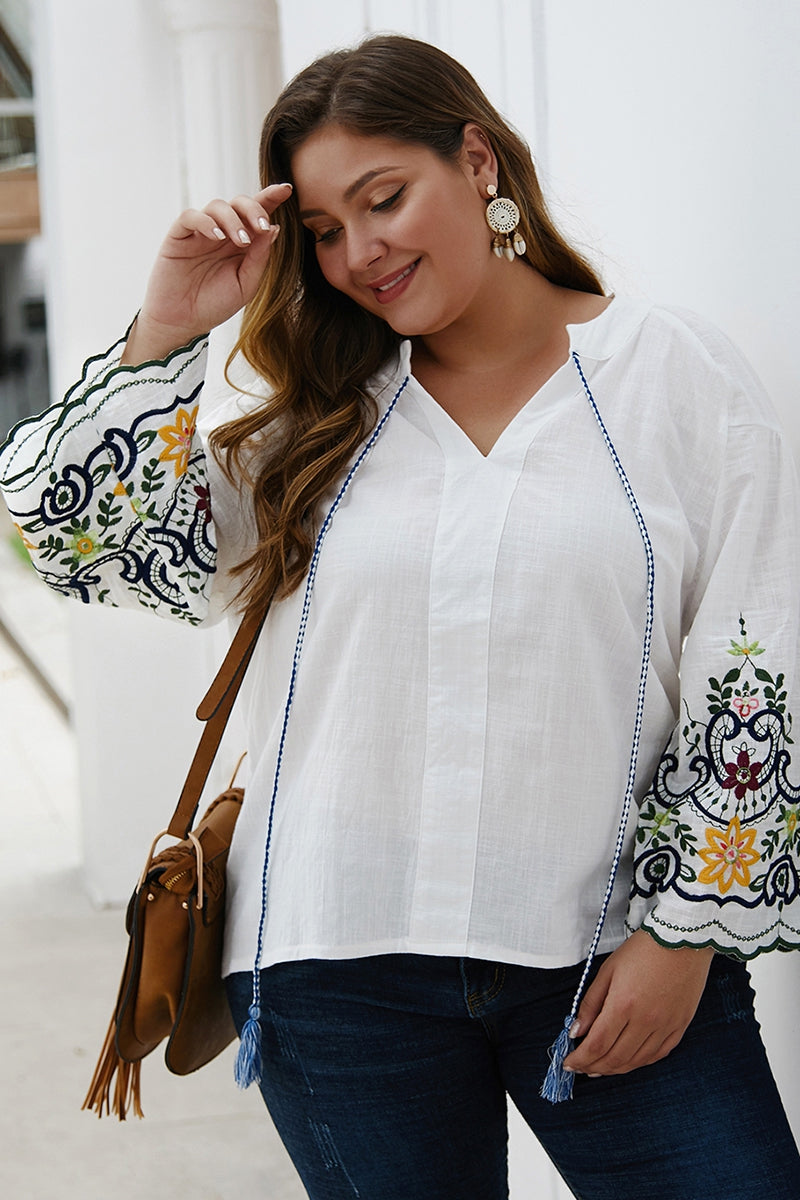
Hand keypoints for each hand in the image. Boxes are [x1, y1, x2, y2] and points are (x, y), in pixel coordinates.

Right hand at [121, 183, 292, 364]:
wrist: (182, 323)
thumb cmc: (214, 305)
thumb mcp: (245, 285)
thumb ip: (260, 258)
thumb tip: (274, 228)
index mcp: (241, 243)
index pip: (256, 214)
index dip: (270, 198)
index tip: (286, 189)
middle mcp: (221, 233)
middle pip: (239, 203)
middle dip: (254, 208)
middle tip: (261, 226)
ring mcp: (199, 233)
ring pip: (217, 206)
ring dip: (233, 219)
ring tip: (241, 241)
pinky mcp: (178, 236)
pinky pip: (191, 216)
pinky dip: (206, 222)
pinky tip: (217, 237)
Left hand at [563, 929, 714, 1076]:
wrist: (682, 939)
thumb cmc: (643, 950)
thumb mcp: (608, 970)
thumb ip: (590, 1003)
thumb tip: (577, 1031)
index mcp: (623, 1004)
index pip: (597, 1044)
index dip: (580, 1059)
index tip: (567, 1063)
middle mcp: (646, 1021)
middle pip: (615, 1058)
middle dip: (593, 1067)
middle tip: (580, 1068)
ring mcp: (665, 1027)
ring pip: (636, 1062)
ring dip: (614, 1069)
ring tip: (598, 1068)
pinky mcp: (679, 1027)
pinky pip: (657, 1055)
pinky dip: (638, 1063)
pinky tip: (627, 1061)